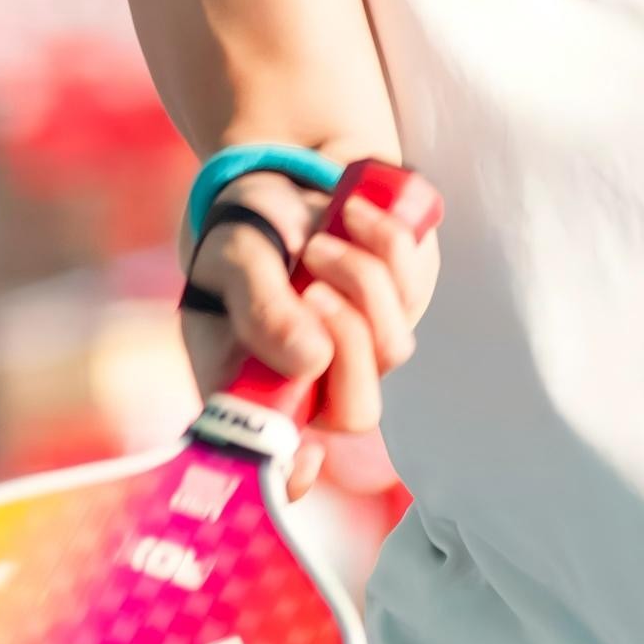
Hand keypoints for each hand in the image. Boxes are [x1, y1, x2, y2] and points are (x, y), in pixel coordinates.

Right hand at [183, 165, 442, 496]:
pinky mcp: (401, 309)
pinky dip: (382, 242)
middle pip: (356, 412)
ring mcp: (361, 350)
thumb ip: (259, 308)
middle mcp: (311, 384)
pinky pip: (412, 291)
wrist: (287, 172)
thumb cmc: (244, 226)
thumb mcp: (231, 255)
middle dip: (345, 341)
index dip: (292, 471)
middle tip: (310, 284)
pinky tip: (351, 217)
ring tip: (320, 241)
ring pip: (391, 348)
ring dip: (358, 279)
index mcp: (252, 388)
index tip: (303, 454)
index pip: (278, 463)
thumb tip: (310, 360)